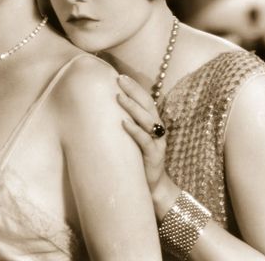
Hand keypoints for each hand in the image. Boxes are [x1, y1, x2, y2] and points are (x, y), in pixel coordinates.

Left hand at [117, 75, 166, 190]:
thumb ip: (127, 123)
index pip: (145, 100)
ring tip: (119, 97)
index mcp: (153, 122)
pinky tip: (124, 123)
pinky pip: (145, 140)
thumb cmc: (138, 159)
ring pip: (147, 120)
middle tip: (120, 79)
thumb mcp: (133, 138)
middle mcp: (157, 129)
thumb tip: (106, 107)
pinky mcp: (154, 156)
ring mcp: (157, 142)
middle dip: (133, 90)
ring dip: (132, 107)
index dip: (135, 87)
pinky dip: (134, 130)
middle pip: (147, 105)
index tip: (121, 76)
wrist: (151, 187)